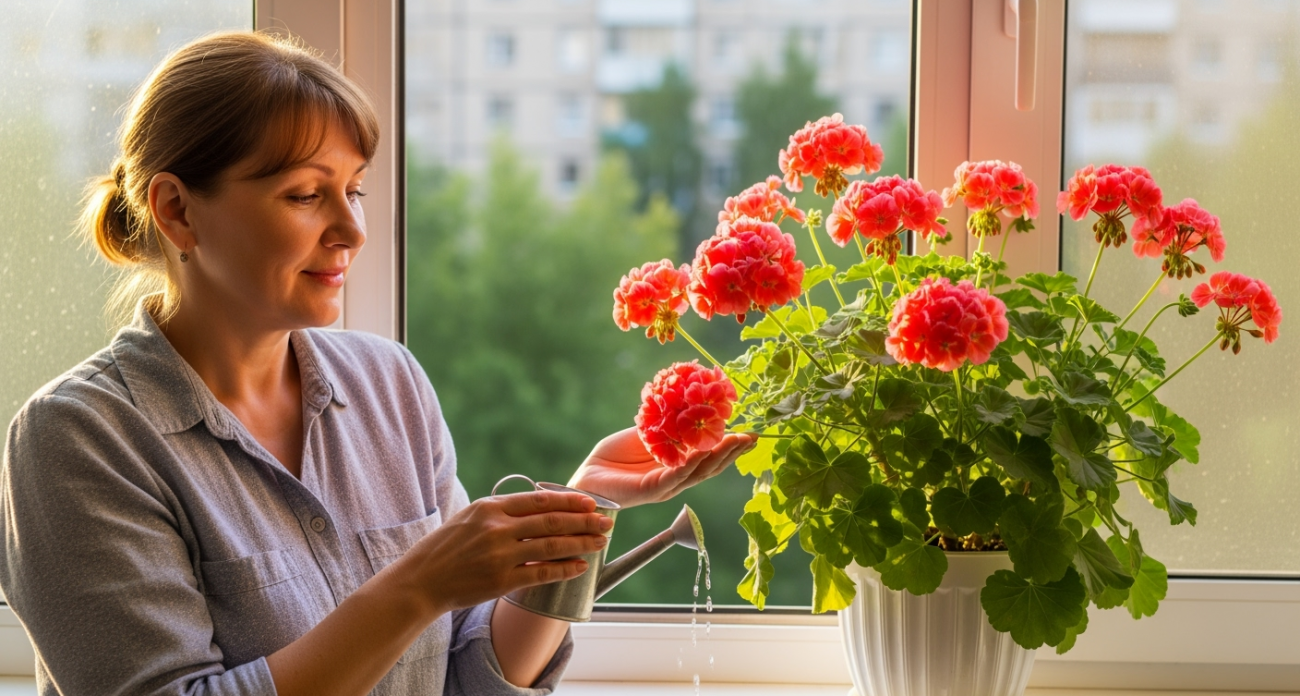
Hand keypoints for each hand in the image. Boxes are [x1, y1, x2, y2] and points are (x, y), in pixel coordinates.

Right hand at [395, 491, 612, 617]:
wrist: (420, 581)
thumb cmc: (445, 548)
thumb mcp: (469, 517)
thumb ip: (501, 512)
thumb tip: (536, 507)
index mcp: (490, 508)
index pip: (539, 500)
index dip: (569, 500)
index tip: (590, 502)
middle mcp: (497, 528)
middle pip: (551, 522)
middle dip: (584, 521)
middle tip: (607, 522)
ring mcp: (499, 555)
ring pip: (551, 546)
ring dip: (581, 543)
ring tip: (600, 542)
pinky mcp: (501, 581)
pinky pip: (541, 574)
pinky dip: (564, 570)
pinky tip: (580, 567)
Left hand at [566, 427, 756, 507]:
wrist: (589, 474)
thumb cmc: (616, 455)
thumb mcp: (646, 434)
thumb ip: (667, 426)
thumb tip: (688, 403)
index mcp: (678, 466)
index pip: (710, 457)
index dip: (730, 446)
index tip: (750, 432)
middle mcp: (677, 479)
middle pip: (711, 467)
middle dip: (732, 452)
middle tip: (752, 437)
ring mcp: (665, 486)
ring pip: (698, 473)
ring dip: (717, 457)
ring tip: (734, 441)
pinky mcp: (650, 490)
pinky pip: (674, 478)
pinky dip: (689, 466)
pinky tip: (701, 454)